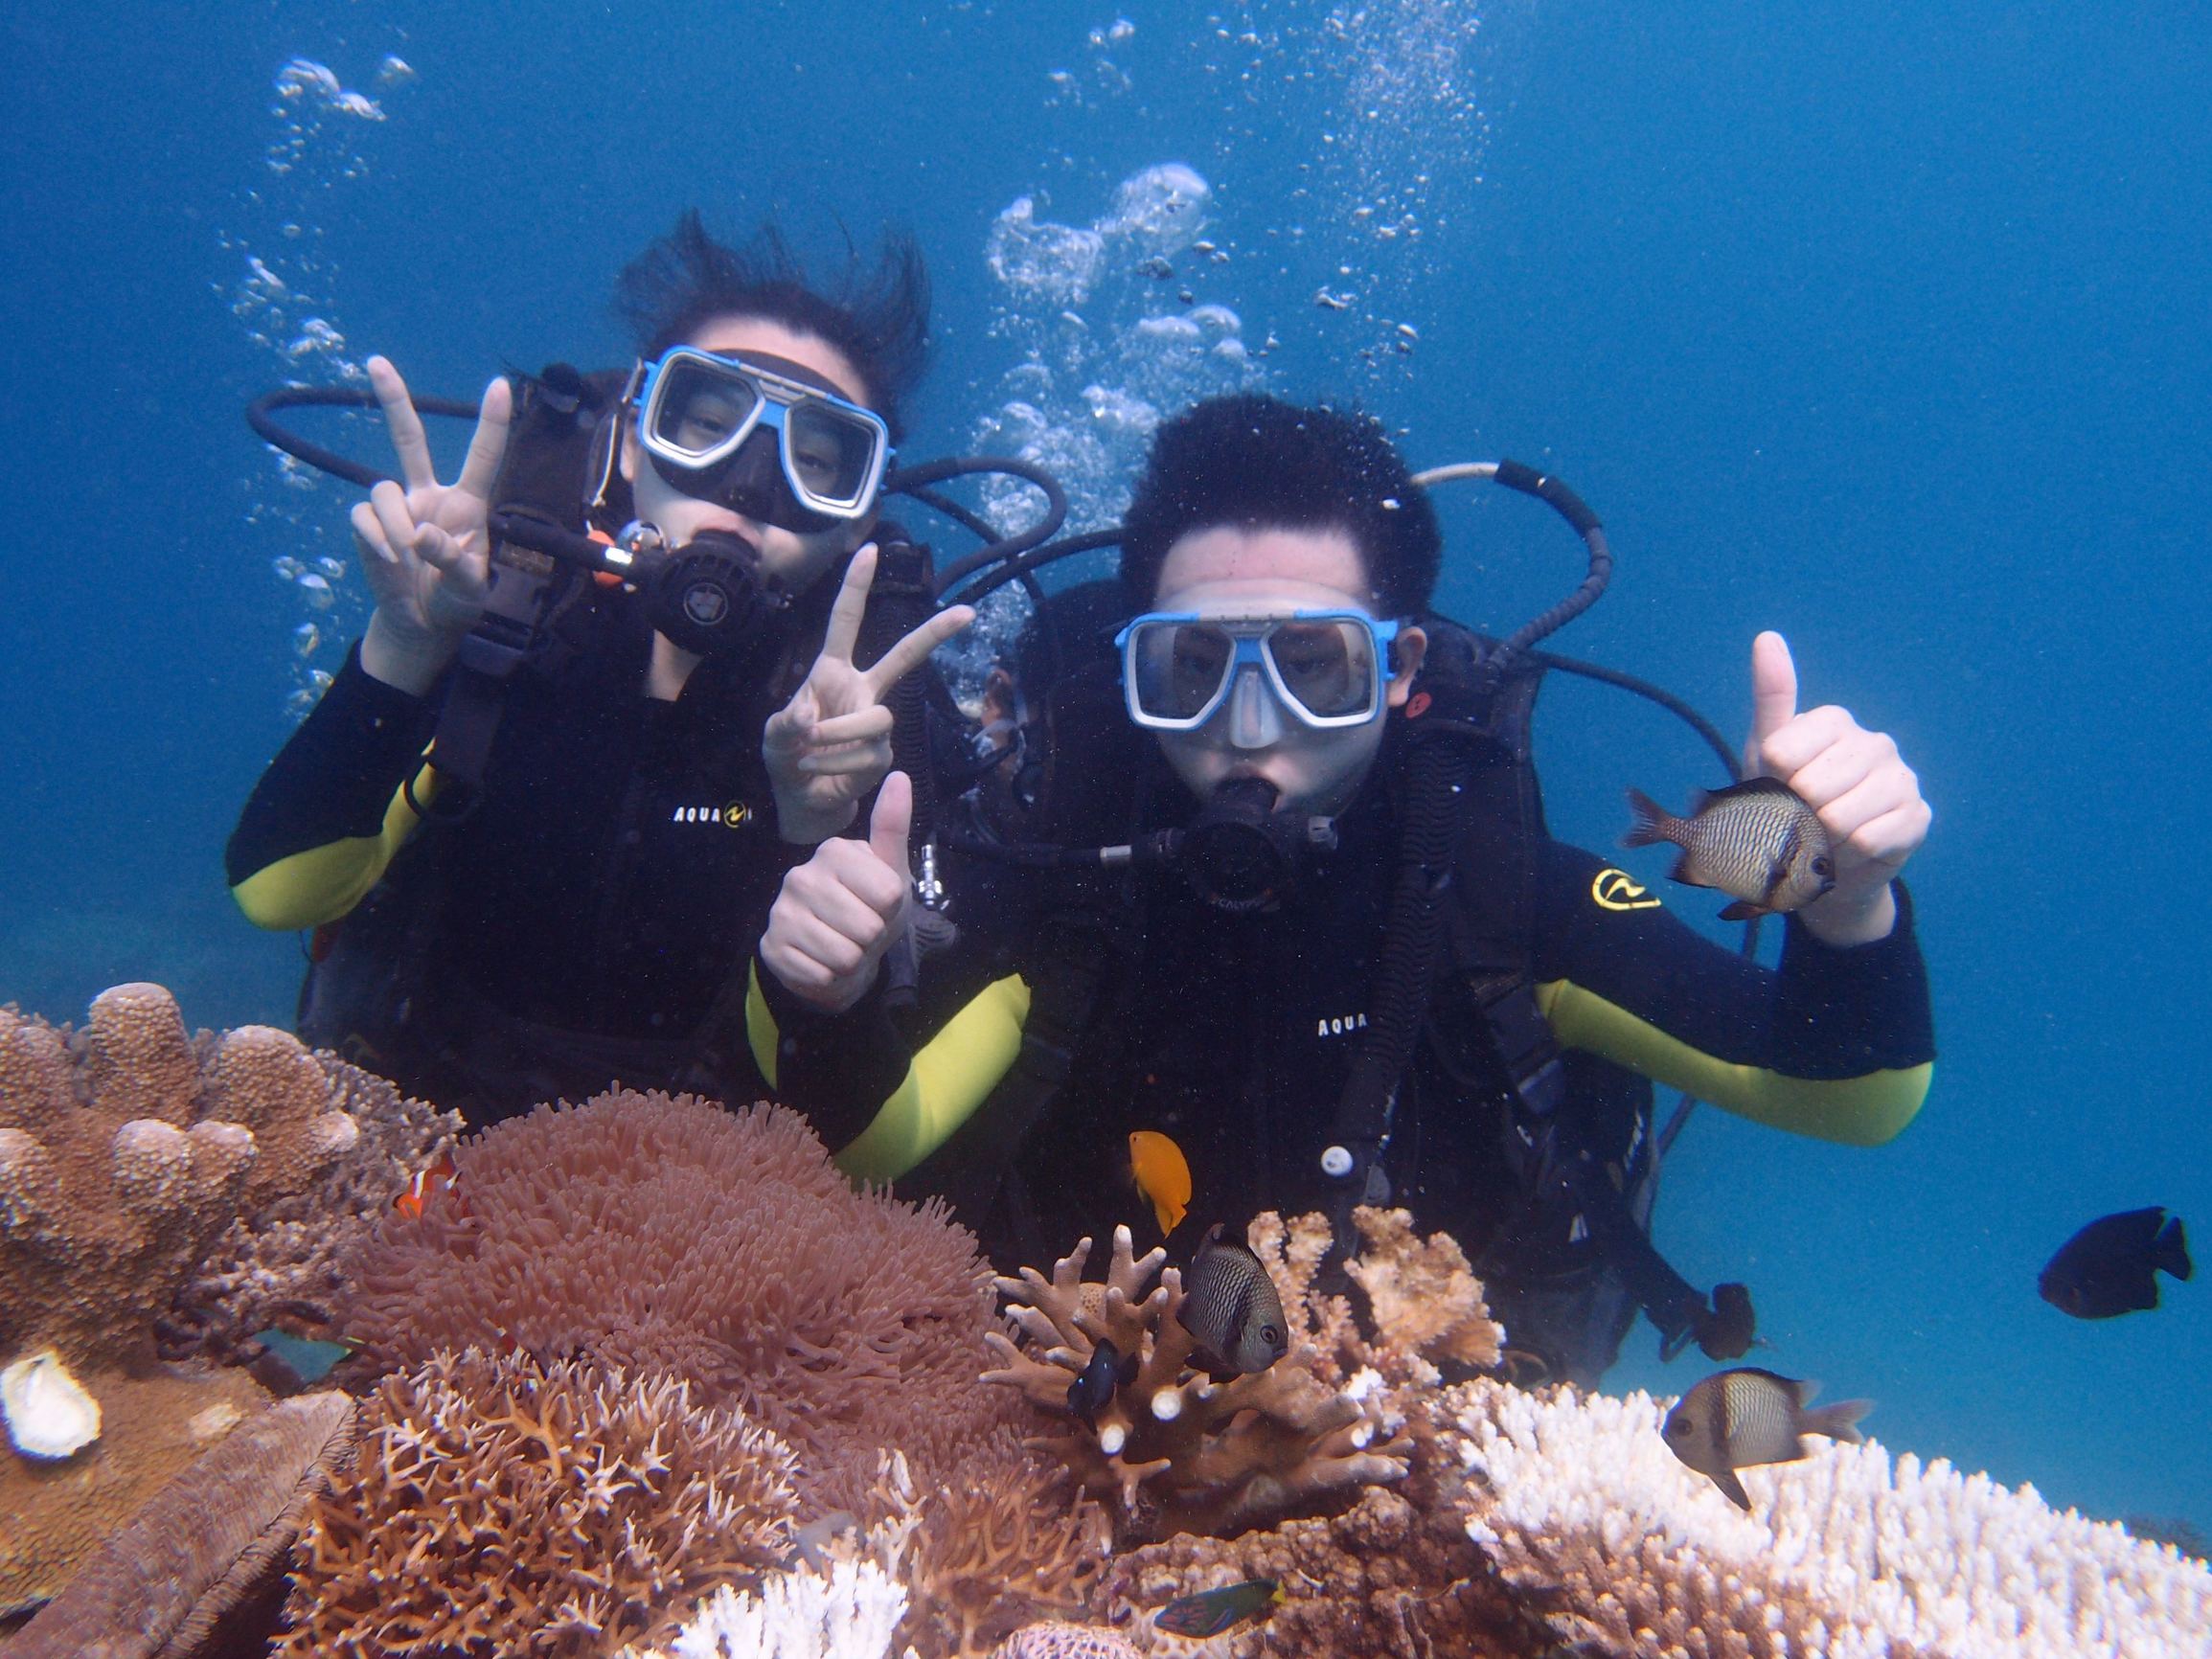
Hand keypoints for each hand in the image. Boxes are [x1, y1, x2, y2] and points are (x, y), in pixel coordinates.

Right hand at [352, 356, 512, 694]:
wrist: (420, 624)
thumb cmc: (456, 601)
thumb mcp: (469, 588)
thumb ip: (453, 561)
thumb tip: (421, 535)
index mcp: (467, 504)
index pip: (482, 458)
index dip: (491, 423)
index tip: (499, 385)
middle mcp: (429, 495)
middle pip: (409, 439)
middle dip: (394, 399)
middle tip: (375, 361)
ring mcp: (397, 507)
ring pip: (384, 491)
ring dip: (395, 527)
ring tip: (408, 559)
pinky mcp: (368, 523)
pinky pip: (364, 518)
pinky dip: (378, 541)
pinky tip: (390, 562)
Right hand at [760, 771, 914, 1012]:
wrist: (837, 955)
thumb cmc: (869, 908)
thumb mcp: (892, 872)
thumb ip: (893, 827)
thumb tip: (899, 776)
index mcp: (833, 851)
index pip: (889, 893)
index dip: (892, 908)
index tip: (877, 903)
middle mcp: (800, 875)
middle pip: (867, 927)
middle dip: (871, 938)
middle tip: (860, 931)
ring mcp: (781, 911)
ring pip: (844, 955)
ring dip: (851, 960)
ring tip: (842, 945)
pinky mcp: (771, 947)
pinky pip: (820, 976)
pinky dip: (829, 977)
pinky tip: (820, 961)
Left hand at [762, 545, 974, 842]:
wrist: (801, 801)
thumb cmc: (787, 758)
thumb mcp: (774, 736)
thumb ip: (787, 723)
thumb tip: (810, 720)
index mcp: (831, 672)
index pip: (846, 622)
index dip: (857, 586)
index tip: (871, 550)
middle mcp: (861, 691)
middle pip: (904, 657)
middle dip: (935, 633)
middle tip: (969, 613)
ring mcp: (876, 723)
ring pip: (877, 720)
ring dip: (837, 737)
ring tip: (809, 753)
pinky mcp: (883, 756)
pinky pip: (866, 755)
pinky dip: (834, 765)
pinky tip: (817, 772)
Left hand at [1745, 631, 1930, 944]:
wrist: (1816, 865)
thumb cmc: (1785, 801)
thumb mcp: (1765, 754)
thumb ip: (1771, 697)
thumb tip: (1767, 637)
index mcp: (1834, 722)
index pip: (1782, 751)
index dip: (1770, 780)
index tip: (1777, 784)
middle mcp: (1874, 743)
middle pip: (1812, 786)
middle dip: (1795, 813)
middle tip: (1801, 817)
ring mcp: (1901, 779)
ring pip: (1842, 815)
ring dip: (1820, 838)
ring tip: (1824, 836)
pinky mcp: (1917, 817)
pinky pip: (1871, 839)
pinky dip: (1848, 854)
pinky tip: (1850, 850)